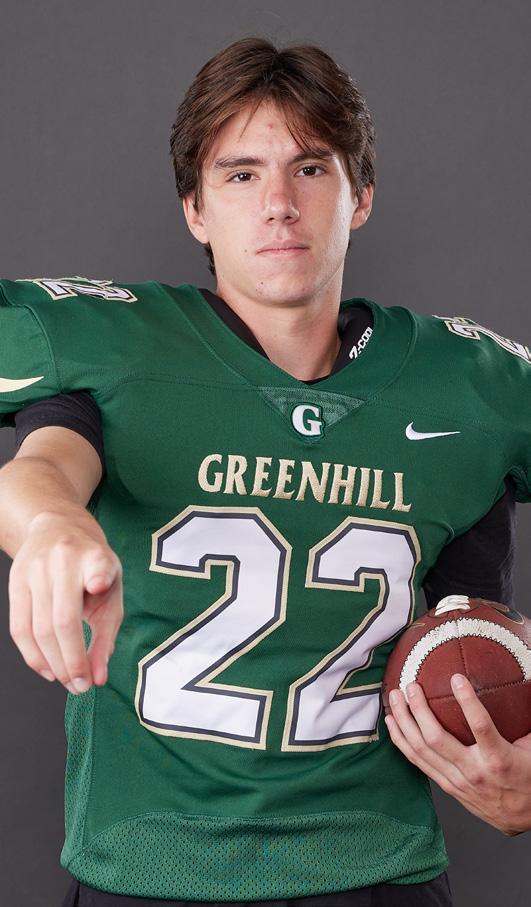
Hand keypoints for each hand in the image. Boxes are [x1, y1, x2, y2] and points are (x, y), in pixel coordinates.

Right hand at [8, 510, 122, 694]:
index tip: (99, 584)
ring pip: (38, 629)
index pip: (97, 566)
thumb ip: (107, 633)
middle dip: (73, 661)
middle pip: (63, 619)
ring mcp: (35, 569)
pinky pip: (19, 628)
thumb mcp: (112, 588)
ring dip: (54, 664)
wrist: (58, 527)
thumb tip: (99, 677)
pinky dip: (33, 656)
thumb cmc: (92, 566)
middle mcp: (63, 560)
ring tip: (69, 683)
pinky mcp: (14, 580)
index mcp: (95, 556)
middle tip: (82, 686)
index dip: (98, 576)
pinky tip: (48, 670)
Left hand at [385, 673, 530, 834]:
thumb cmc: (529, 780)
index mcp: (498, 758)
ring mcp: (457, 781)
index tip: (456, 678)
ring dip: (404, 721)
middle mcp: (474, 771)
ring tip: (394, 697)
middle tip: (411, 685)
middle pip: (436, 738)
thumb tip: (521, 692)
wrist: (527, 819)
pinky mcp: (448, 787)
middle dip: (418, 708)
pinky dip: (401, 742)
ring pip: (421, 750)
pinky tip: (392, 724)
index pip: (479, 725)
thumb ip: (522, 723)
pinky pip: (418, 763)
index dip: (467, 701)